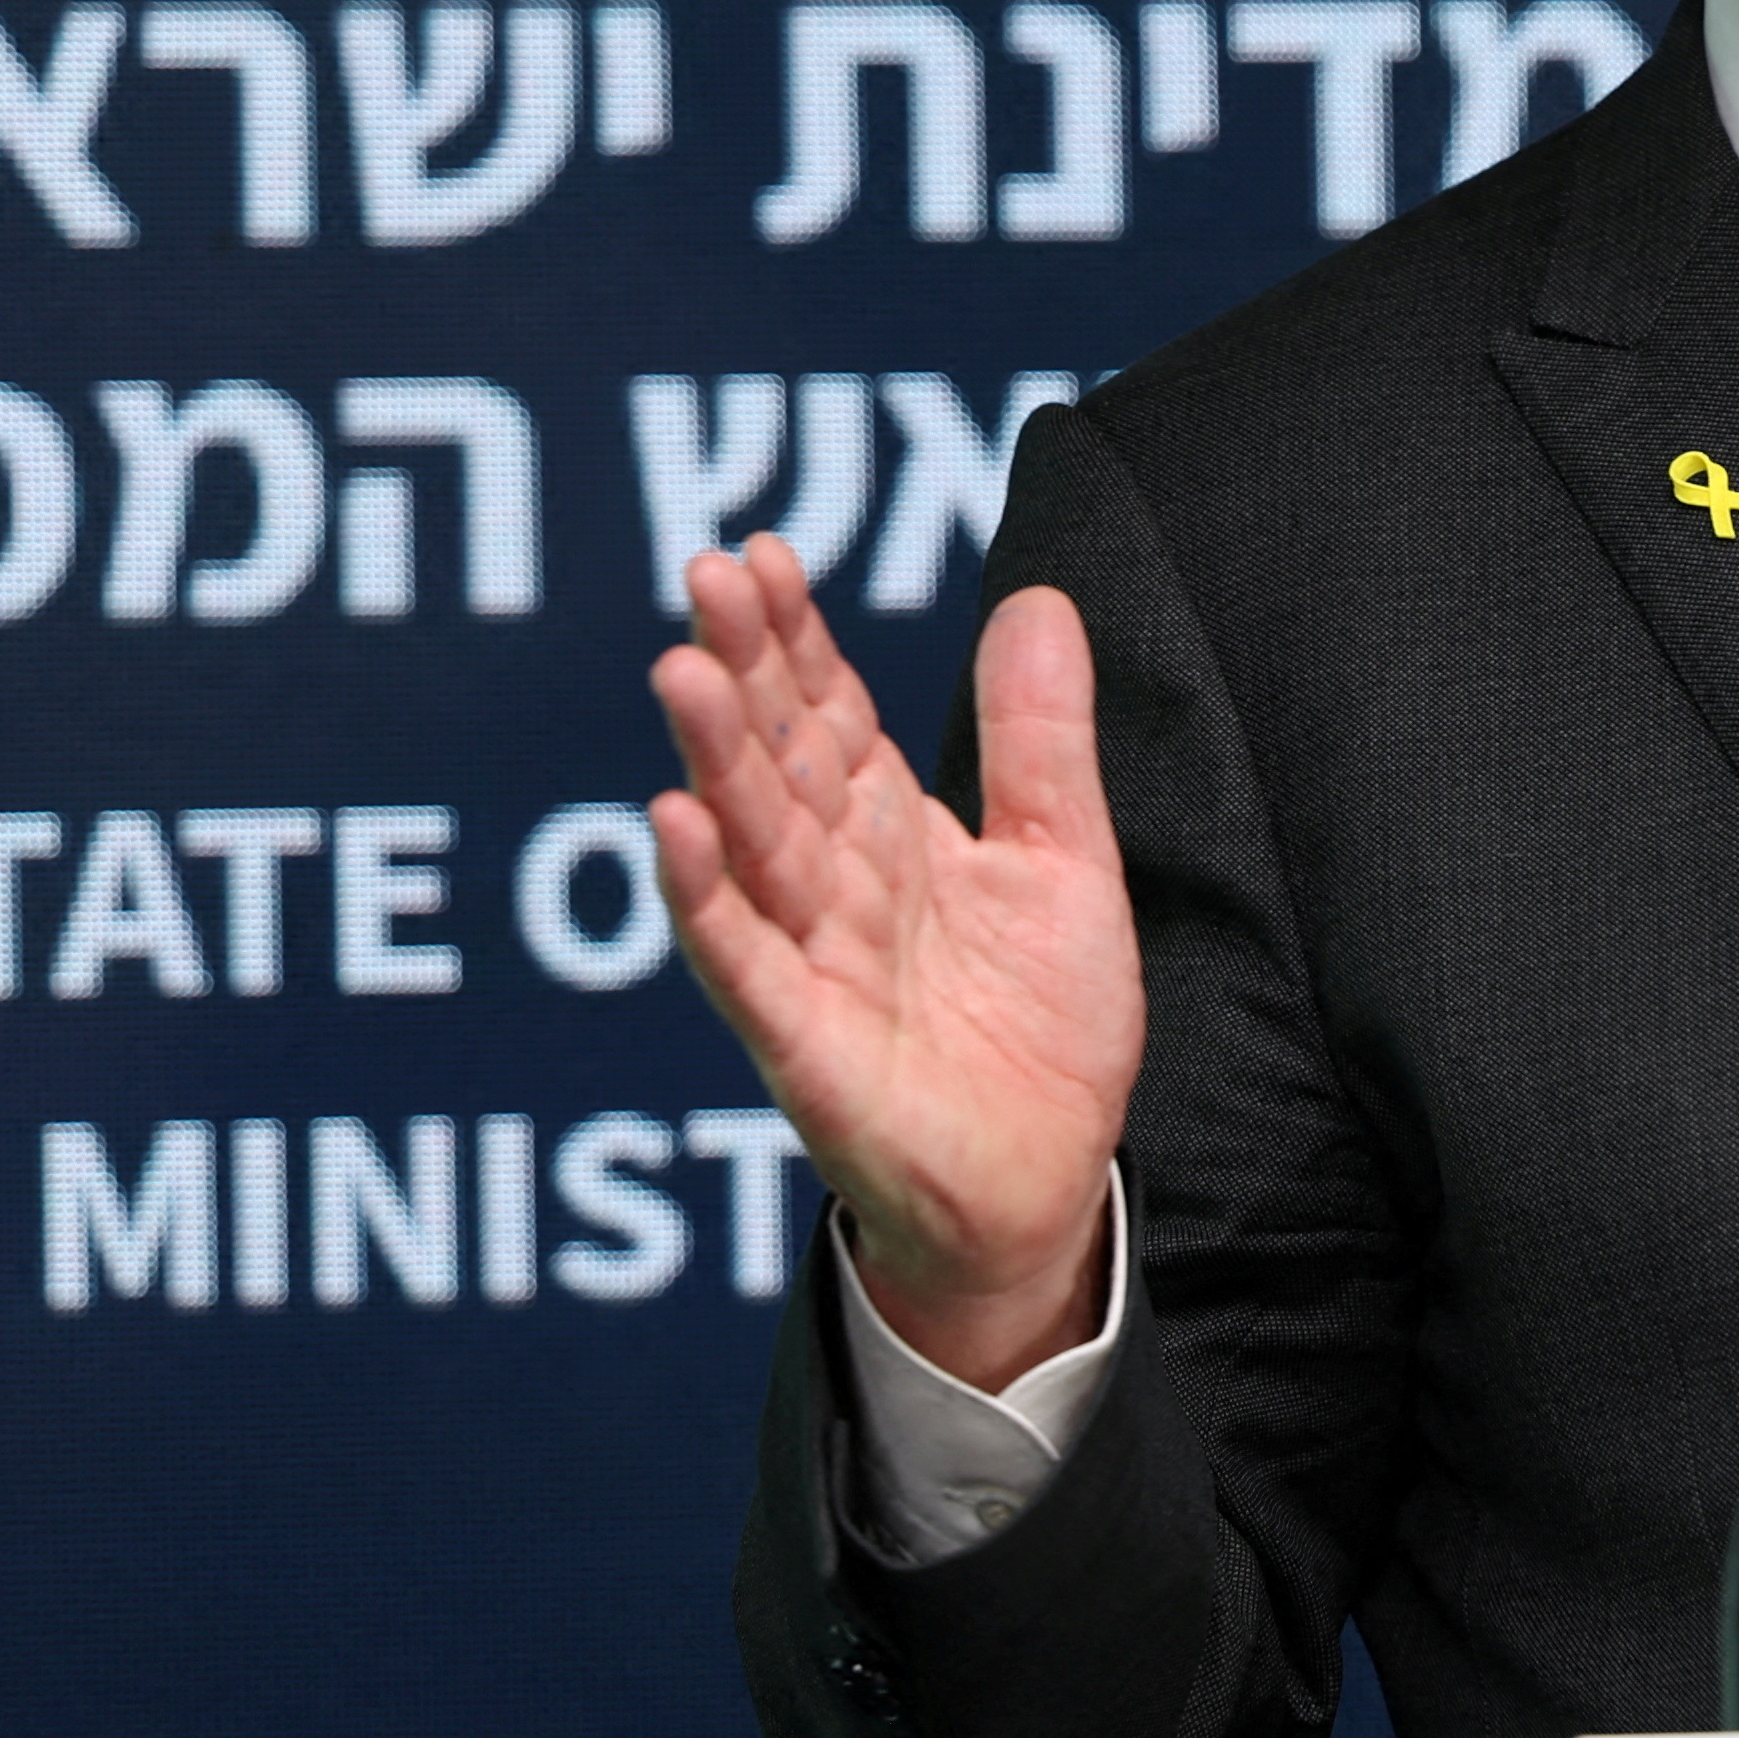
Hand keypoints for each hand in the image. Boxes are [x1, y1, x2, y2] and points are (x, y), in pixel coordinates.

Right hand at [648, 545, 1143, 1390]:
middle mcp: (836, 887)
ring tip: (683, 672)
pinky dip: (709, 900)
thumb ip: (1040, 740)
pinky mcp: (808, 1047)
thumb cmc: (1040, 1030)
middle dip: (745, 671)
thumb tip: (1039, 599)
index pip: (828, 714)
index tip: (760, 553)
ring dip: (715, 760)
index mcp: (890, 834)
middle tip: (707, 577)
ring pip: (754, 846)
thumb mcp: (1064, 863)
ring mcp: (813, 962)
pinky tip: (674, 827)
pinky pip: (748, 965)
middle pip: (778, 761)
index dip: (796, 638)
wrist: (1045, 1184)